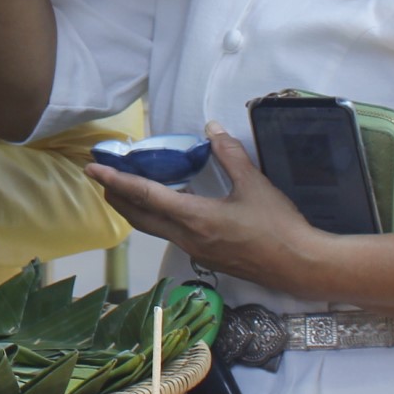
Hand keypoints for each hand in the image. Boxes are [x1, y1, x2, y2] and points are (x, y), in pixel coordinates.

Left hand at [84, 124, 326, 292]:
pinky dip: (158, 218)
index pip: (145, 195)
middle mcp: (187, 237)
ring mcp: (195, 251)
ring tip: (126, 189)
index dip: (116, 180)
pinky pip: (171, 235)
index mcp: (194, 218)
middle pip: (139, 216)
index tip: (93, 169)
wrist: (300, 266)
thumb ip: (230, 154)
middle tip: (103, 177)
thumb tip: (213, 128)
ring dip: (135, 208)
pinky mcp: (206, 258)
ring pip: (153, 228)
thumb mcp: (255, 184)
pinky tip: (167, 206)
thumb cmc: (278, 226)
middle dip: (117, 196)